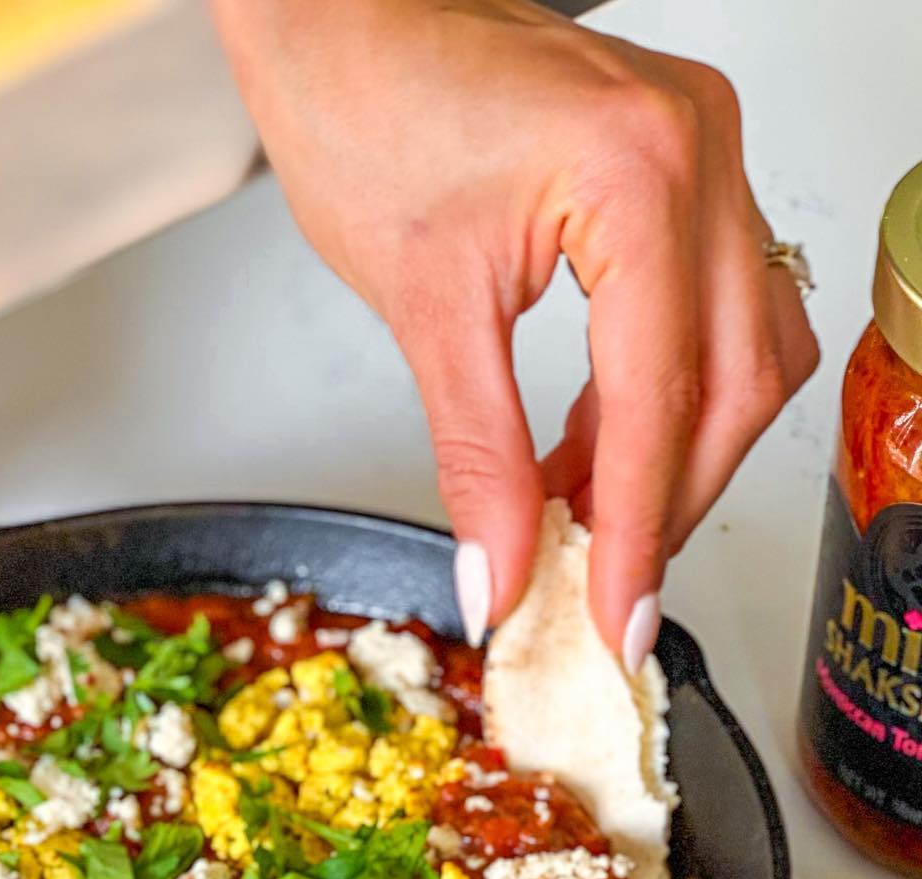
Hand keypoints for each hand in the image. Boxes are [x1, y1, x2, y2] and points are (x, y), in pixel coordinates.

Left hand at [211, 0, 817, 665]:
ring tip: (580, 522)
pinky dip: (652, 396)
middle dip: (670, 501)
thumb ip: (475, 458)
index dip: (638, 531)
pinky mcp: (677, 168)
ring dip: (670, 454)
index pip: (662, 400)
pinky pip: (703, 310)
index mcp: (640, 175)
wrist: (339, 22)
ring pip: (742, 351)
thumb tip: (501, 573)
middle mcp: (699, 153)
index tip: (618, 618)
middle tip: (604, 583)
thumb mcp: (423, 309)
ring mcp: (701, 153)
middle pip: (736, 384)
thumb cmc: (361, 109)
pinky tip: (586, 450)